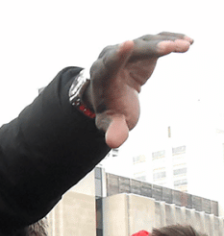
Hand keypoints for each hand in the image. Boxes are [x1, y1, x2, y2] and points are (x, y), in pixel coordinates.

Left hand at [86, 32, 191, 148]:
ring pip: (145, 42)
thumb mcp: (110, 122)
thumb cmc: (111, 110)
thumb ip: (112, 129)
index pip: (108, 64)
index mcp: (102, 77)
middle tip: (172, 47)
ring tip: (186, 46)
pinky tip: (188, 42)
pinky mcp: (141, 48)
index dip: (118, 56)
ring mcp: (126, 50)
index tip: (127, 44)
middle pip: (130, 50)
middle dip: (150, 49)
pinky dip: (171, 38)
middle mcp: (110, 57)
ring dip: (165, 42)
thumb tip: (115, 142)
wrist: (111, 95)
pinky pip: (156, 40)